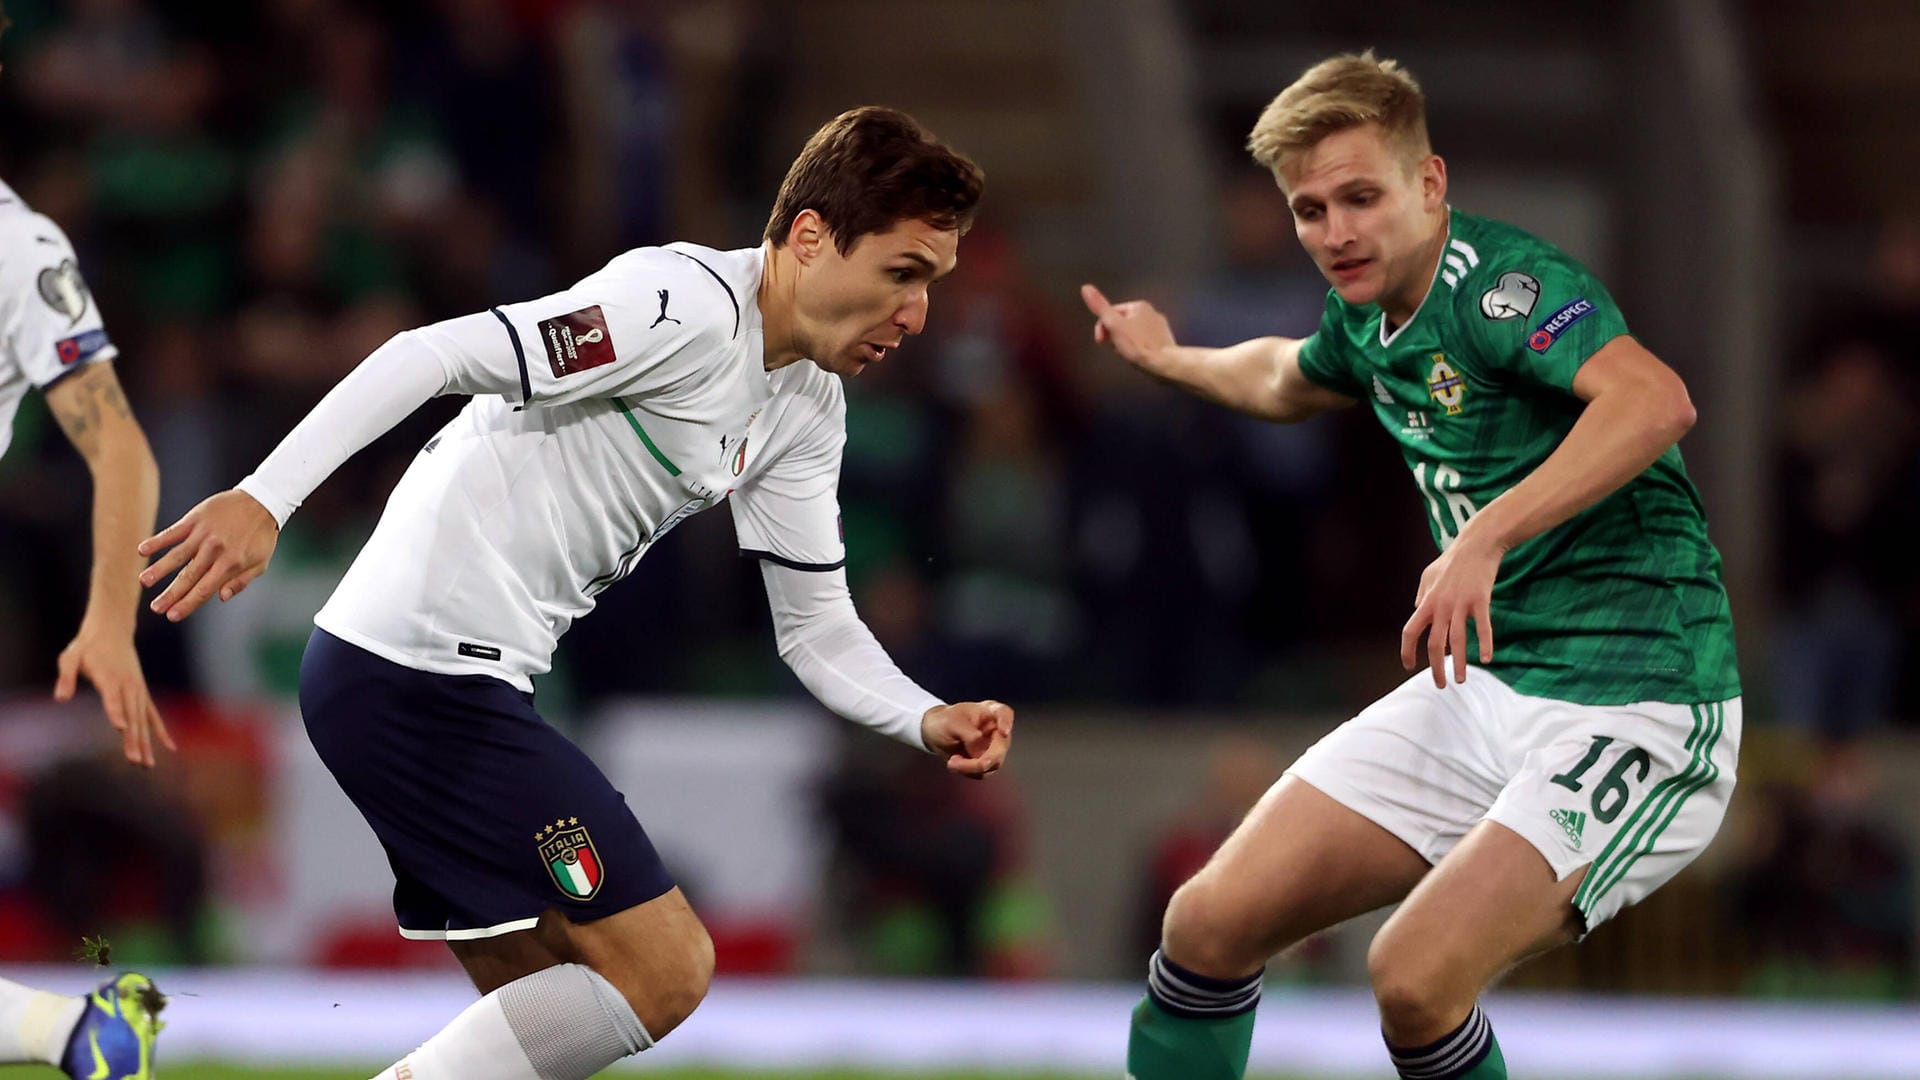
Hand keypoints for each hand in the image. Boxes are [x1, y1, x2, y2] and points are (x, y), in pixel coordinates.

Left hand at [55, 620, 173, 766]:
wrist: (112, 630)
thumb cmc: (87, 646)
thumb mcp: (70, 657)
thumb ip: (66, 677)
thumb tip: (61, 699)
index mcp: (110, 677)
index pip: (113, 699)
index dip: (117, 713)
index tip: (122, 729)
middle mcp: (128, 686)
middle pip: (132, 716)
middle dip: (134, 740)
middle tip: (136, 761)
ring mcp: (138, 690)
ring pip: (142, 720)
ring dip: (146, 742)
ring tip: (146, 764)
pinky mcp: (142, 693)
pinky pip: (153, 715)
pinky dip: (160, 731)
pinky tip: (169, 747)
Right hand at [139, 489, 280, 621]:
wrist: (262, 501)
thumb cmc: (261, 536)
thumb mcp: (260, 563)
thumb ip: (240, 581)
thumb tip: (221, 598)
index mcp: (231, 564)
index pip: (204, 590)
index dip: (187, 604)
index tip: (172, 616)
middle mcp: (215, 551)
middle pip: (188, 577)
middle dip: (170, 594)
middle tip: (155, 608)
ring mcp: (204, 534)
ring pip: (177, 555)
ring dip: (159, 569)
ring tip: (144, 581)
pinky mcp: (196, 519)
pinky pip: (173, 532)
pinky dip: (158, 541)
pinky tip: (142, 550)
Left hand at [921, 700, 1013, 778]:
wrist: (933, 732)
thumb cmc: (944, 720)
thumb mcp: (952, 723)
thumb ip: (969, 735)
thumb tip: (981, 753)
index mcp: (989, 711)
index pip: (1004, 713)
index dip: (1006, 722)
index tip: (1004, 732)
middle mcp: (995, 729)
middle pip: (1001, 746)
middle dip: (986, 759)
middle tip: (965, 763)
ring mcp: (993, 746)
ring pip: (993, 763)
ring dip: (972, 767)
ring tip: (952, 762)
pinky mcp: (986, 761)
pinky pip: (983, 772)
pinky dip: (968, 771)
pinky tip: (954, 762)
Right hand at [1081, 284, 1177, 376]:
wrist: (1164, 364)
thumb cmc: (1138, 345)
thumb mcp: (1114, 324)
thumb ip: (1100, 307)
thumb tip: (1086, 287)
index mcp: (1139, 306)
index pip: (1111, 312)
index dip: (1102, 327)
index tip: (1101, 341)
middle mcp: (1152, 312)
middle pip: (1122, 322)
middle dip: (1115, 335)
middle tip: (1115, 348)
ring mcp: (1159, 327)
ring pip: (1133, 333)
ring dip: (1125, 342)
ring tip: (1127, 353)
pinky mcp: (1164, 341)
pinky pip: (1144, 342)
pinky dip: (1138, 348)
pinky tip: (1137, 356)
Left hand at [1400, 531, 1502, 688]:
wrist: (1476, 544)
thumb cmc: (1452, 560)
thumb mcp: (1428, 575)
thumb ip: (1421, 595)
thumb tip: (1415, 610)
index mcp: (1426, 602)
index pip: (1410, 631)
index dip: (1407, 651)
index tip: (1409, 666)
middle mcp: (1441, 606)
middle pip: (1434, 644)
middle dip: (1435, 668)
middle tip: (1439, 685)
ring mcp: (1460, 604)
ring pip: (1457, 641)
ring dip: (1459, 664)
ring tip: (1461, 680)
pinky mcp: (1480, 600)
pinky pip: (1482, 627)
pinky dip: (1485, 644)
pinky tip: (1486, 659)